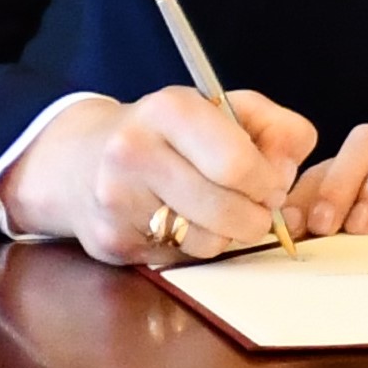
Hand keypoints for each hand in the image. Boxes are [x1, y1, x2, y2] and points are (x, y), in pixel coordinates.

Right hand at [1, 87, 317, 265]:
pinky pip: (182, 258)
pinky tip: (183, 222)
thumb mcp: (226, 110)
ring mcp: (116, 200)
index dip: (269, 182)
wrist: (79, 161)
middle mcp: (134, 151)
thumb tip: (289, 172)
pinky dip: (196, 246)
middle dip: (258, 215)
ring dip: (228, 234)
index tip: (273, 184)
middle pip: (228, 209)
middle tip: (258, 207)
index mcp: (169, 109)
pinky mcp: (112, 242)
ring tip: (217, 211)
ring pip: (209, 241)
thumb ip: (278, 128)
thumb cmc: (170, 134)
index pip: (238, 163)